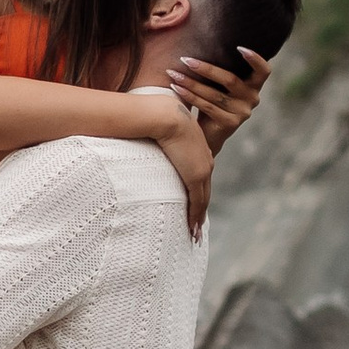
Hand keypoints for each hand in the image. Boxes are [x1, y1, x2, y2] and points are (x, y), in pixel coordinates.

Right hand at [139, 87, 215, 235]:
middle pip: (205, 191)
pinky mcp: (196, 176)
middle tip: (196, 227)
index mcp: (198, 150)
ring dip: (198, 218)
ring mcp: (202, 169)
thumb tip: (143, 139)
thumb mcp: (160, 132)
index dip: (198, 192)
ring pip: (203, 199)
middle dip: (201, 210)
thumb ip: (158, 140)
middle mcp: (205, 160)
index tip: (194, 205)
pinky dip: (195, 217)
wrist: (163, 114)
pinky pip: (197, 202)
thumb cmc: (156, 118)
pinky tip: (192, 228)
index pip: (200, 176)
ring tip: (194, 234)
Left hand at [168, 41, 270, 157]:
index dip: (255, 59)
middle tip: (185, 59)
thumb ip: (221, 69)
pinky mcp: (230, 123)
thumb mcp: (219, 85)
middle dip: (205, 68)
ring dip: (191, 82)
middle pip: (230, 79)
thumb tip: (203, 39)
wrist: (206, 135)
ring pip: (215, 94)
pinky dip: (189, 95)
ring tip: (173, 73)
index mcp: (253, 86)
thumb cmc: (211, 101)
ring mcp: (242, 113)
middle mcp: (252, 99)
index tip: (239, 48)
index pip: (264, 71)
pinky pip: (207, 106)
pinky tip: (176, 88)